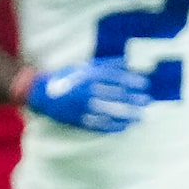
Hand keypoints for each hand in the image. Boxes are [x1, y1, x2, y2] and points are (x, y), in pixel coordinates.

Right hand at [24, 58, 152, 132]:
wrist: (41, 93)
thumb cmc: (67, 77)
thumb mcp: (85, 67)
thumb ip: (107, 65)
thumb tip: (128, 62)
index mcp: (88, 76)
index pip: (115, 78)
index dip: (131, 81)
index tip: (145, 84)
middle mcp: (87, 91)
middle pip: (115, 95)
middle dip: (133, 99)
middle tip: (147, 101)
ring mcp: (83, 107)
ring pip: (110, 112)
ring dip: (128, 115)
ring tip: (141, 116)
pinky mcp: (79, 119)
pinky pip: (100, 124)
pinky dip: (114, 126)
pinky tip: (126, 126)